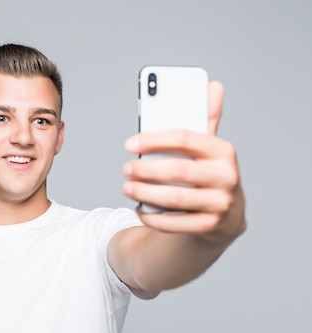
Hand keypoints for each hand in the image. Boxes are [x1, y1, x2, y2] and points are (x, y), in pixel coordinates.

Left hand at [122, 81, 245, 240]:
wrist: (227, 214)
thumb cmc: (210, 173)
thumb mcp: (211, 147)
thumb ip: (207, 120)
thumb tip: (213, 86)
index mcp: (223, 151)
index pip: (184, 138)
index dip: (153, 140)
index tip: (129, 144)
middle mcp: (226, 177)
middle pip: (178, 171)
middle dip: (146, 170)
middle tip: (125, 169)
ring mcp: (220, 204)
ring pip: (175, 199)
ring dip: (145, 194)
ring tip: (126, 189)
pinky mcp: (210, 226)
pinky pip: (175, 224)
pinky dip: (152, 218)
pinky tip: (139, 209)